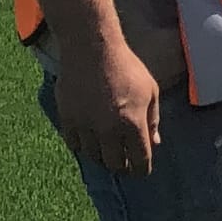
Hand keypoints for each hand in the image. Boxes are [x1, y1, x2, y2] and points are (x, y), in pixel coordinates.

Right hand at [53, 31, 162, 175]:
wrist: (91, 49)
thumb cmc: (126, 67)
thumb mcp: (150, 91)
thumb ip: (153, 120)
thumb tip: (154, 143)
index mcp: (132, 123)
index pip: (139, 159)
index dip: (142, 169)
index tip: (142, 171)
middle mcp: (108, 130)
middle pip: (115, 164)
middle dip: (123, 167)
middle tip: (125, 165)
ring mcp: (85, 126)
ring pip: (93, 157)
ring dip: (102, 157)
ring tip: (108, 152)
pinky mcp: (67, 119)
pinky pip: (74, 144)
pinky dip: (83, 146)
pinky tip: (89, 141)